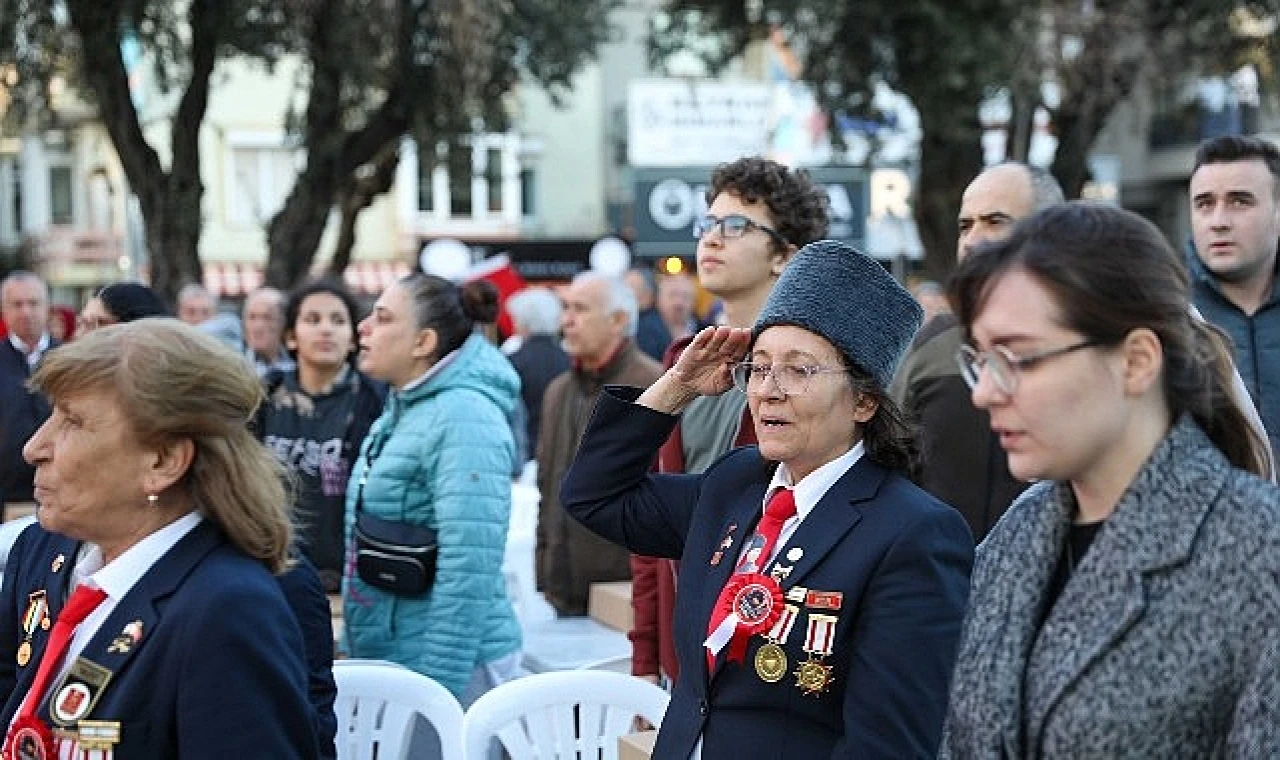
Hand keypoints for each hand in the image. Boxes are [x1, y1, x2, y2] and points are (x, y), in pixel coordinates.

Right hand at [636, 326, 751, 414]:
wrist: (687, 385)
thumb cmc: (707, 385)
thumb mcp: (719, 386)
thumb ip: (726, 379)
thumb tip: (728, 367)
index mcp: (730, 360)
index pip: (739, 351)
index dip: (744, 343)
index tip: (748, 335)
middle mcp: (720, 352)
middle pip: (729, 344)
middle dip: (734, 337)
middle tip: (738, 331)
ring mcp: (708, 349)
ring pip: (715, 340)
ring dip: (721, 334)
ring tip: (725, 329)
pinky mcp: (695, 348)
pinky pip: (700, 340)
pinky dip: (705, 335)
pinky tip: (710, 330)